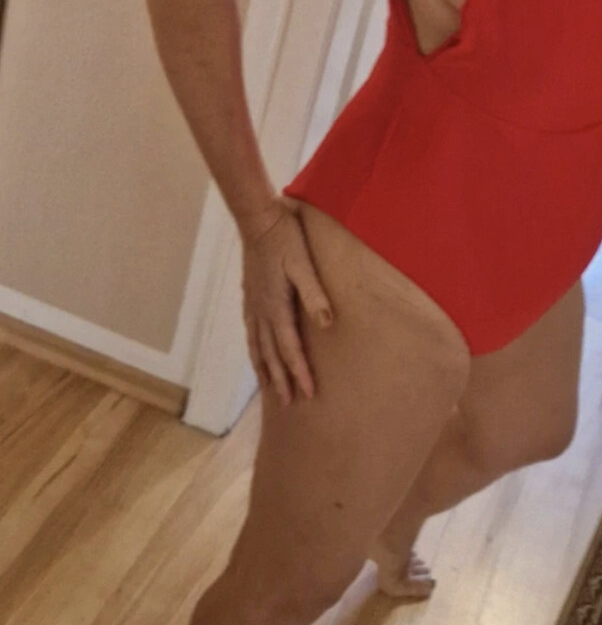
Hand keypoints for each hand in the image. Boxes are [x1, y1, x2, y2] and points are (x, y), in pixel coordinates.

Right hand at [239, 196, 333, 404]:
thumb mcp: (304, 265)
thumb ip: (315, 294)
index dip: (299, 372)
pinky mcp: (250, 298)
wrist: (258, 221)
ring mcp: (253, 305)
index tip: (308, 393)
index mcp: (276, 306)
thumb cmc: (286, 240)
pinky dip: (254, 350)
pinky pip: (251, 333)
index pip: (289, 348)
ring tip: (270, 389)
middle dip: (281, 380)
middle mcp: (261, 311)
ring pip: (257, 346)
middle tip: (289, 403)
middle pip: (271, 354)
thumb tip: (328, 324)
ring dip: (265, 370)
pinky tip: (257, 354)